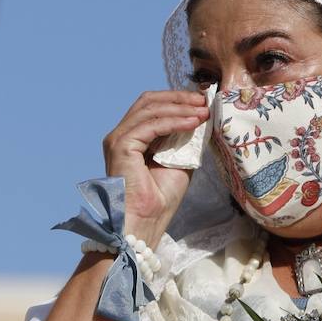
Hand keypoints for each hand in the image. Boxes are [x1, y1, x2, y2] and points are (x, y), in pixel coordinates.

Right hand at [102, 90, 208, 245]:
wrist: (146, 222)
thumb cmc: (160, 199)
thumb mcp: (181, 162)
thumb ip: (187, 140)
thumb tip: (203, 117)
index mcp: (133, 138)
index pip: (153, 107)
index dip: (177, 99)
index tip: (202, 101)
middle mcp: (122, 135)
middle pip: (149, 101)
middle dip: (179, 98)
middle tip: (204, 100)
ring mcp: (118, 139)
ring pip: (150, 110)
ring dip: (180, 107)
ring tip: (203, 111)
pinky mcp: (121, 146)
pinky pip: (151, 126)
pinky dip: (174, 121)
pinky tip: (193, 122)